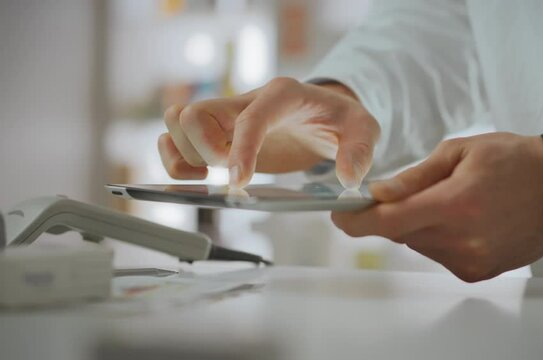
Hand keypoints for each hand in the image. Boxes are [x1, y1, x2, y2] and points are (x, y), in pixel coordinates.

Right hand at [157, 78, 379, 187]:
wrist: (324, 116)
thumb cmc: (340, 120)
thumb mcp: (364, 130)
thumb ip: (360, 151)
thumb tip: (347, 178)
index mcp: (282, 95)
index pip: (250, 116)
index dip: (241, 149)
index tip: (239, 183)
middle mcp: (246, 100)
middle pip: (194, 113)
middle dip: (206, 152)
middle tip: (230, 172)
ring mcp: (227, 116)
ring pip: (176, 123)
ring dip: (185, 155)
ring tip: (212, 172)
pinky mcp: (217, 134)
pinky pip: (175, 140)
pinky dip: (176, 160)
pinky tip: (202, 175)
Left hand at [332, 133, 542, 281]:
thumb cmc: (512, 160)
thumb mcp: (460, 151)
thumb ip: (415, 176)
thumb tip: (378, 193)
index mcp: (455, 203)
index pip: (389, 222)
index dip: (357, 221)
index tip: (339, 215)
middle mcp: (462, 239)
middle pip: (401, 233)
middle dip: (396, 213)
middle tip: (410, 191)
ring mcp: (472, 259)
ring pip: (418, 244)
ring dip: (420, 224)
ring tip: (451, 200)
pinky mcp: (480, 271)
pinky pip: (439, 255)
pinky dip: (438, 237)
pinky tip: (464, 218)